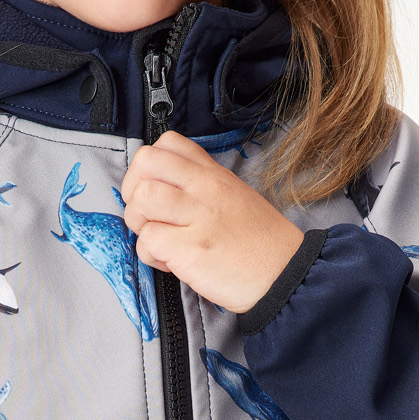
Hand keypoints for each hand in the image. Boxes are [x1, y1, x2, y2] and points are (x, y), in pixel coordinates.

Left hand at [121, 130, 303, 312]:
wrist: (285, 275)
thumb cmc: (259, 243)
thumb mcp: (235, 197)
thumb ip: (201, 186)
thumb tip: (163, 187)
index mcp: (214, 175)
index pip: (168, 143)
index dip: (149, 166)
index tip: (156, 188)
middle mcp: (205, 189)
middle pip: (145, 162)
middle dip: (133, 189)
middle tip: (147, 214)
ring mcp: (197, 217)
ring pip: (141, 199)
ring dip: (139, 223)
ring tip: (159, 239)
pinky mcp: (189, 249)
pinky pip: (147, 241)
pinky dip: (151, 256)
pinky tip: (171, 263)